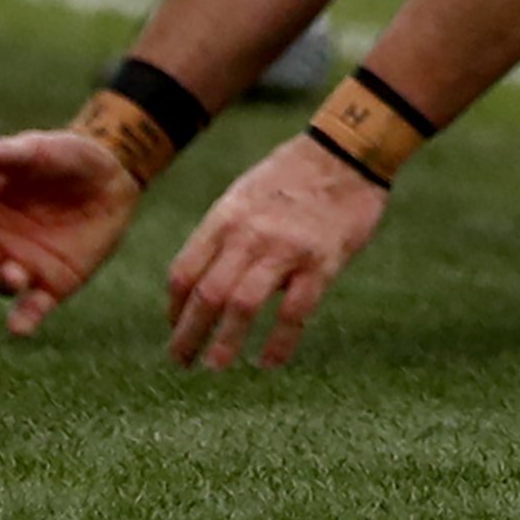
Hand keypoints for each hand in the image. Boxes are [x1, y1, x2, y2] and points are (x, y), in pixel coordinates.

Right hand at [0, 127, 142, 336]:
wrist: (112, 177)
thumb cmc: (67, 158)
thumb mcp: (39, 150)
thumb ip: (6, 154)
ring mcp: (22, 264)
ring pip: (1, 282)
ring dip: (2, 282)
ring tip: (13, 274)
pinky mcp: (51, 286)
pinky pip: (31, 308)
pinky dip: (22, 321)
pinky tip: (19, 330)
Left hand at [162, 136, 388, 370]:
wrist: (344, 152)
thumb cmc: (291, 176)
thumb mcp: (244, 196)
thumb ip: (224, 235)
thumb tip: (202, 280)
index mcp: (225, 218)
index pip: (185, 272)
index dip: (174, 308)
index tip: (175, 328)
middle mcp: (248, 235)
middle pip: (206, 294)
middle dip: (189, 334)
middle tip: (181, 361)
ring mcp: (285, 249)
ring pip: (243, 306)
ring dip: (225, 342)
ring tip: (215, 367)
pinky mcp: (320, 262)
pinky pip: (294, 312)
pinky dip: (279, 342)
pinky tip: (269, 361)